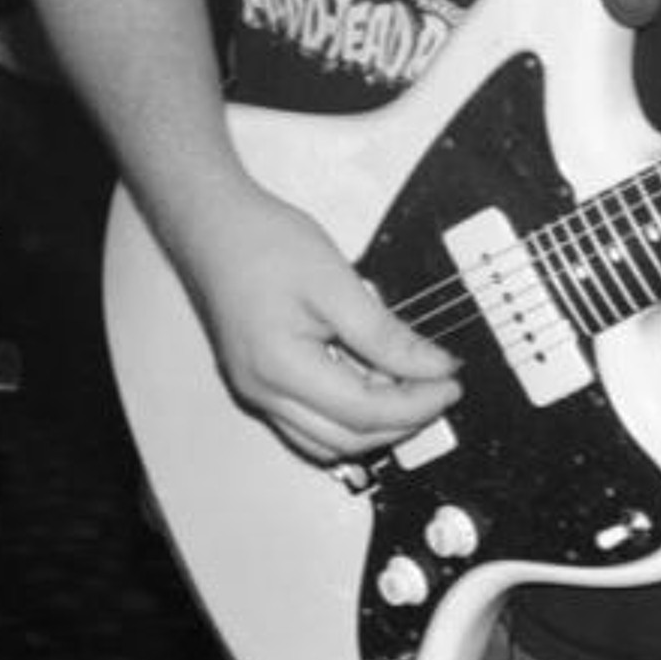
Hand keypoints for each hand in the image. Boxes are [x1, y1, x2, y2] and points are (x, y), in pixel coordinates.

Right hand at [176, 181, 459, 465]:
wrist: (210, 219)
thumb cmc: (260, 240)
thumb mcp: (335, 281)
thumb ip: (386, 334)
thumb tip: (435, 368)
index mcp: (279, 369)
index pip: (366, 413)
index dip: (417, 403)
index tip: (450, 383)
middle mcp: (261, 391)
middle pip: (348, 440)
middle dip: (400, 421)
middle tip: (434, 386)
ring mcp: (254, 390)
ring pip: (326, 440)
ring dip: (371, 424)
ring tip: (399, 380)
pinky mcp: (255, 380)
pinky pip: (307, 420)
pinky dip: (343, 412)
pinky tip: (362, 376)